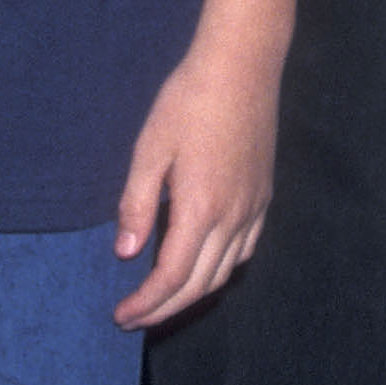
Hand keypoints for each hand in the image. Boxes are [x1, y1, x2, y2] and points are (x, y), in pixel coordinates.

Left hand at [112, 34, 281, 329]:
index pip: (172, 277)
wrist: (242, 66)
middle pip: (200, 284)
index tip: (121, 315)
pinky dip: (221, 270)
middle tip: (133, 317)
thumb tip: (125, 253)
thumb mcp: (150, 148)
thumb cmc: (188, 101)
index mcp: (201, 208)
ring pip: (225, 272)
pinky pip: (245, 250)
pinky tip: (203, 266)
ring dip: (192, 294)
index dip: (146, 303)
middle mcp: (233, 217)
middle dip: (164, 309)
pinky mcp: (264, 196)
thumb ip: (137, 203)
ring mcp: (254, 208)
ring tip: (162, 298)